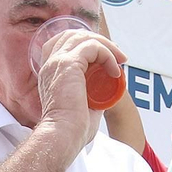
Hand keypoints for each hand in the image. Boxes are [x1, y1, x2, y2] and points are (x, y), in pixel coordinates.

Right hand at [35, 27, 124, 147]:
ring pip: (84, 37)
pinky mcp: (68, 63)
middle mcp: (50, 64)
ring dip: (107, 45)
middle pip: (74, 35)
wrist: (64, 136)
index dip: (86, 43)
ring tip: (121, 60)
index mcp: (50, 72)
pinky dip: (108, 55)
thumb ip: (92, 94)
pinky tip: (115, 71)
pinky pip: (92, 47)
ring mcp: (57, 62)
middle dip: (99, 40)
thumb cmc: (72, 129)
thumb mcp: (84, 105)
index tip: (107, 56)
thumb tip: (108, 90)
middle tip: (118, 55)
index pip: (63, 43)